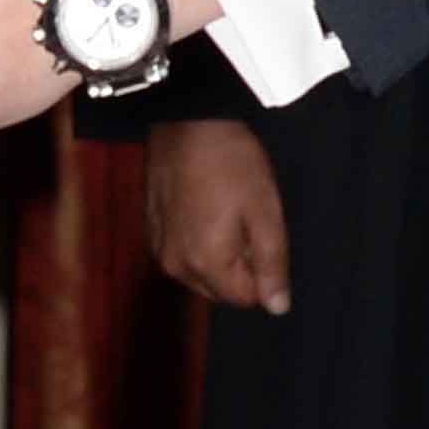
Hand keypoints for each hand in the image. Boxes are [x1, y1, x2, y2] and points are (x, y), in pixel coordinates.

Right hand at [141, 119, 288, 314]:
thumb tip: (278, 308)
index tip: (261, 233)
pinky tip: (203, 205)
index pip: (245, 299)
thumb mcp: (265, 212)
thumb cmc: (232, 163)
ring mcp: (159, 247)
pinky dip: (196, 240)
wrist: (187, 120)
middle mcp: (176, 265)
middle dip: (239, 267)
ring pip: (200, 273)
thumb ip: (272, 265)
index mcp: (206, 264)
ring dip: (217, 254)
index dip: (262, 272)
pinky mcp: (151, 229)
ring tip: (223, 210)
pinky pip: (181, 253)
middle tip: (245, 220)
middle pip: (220, 290)